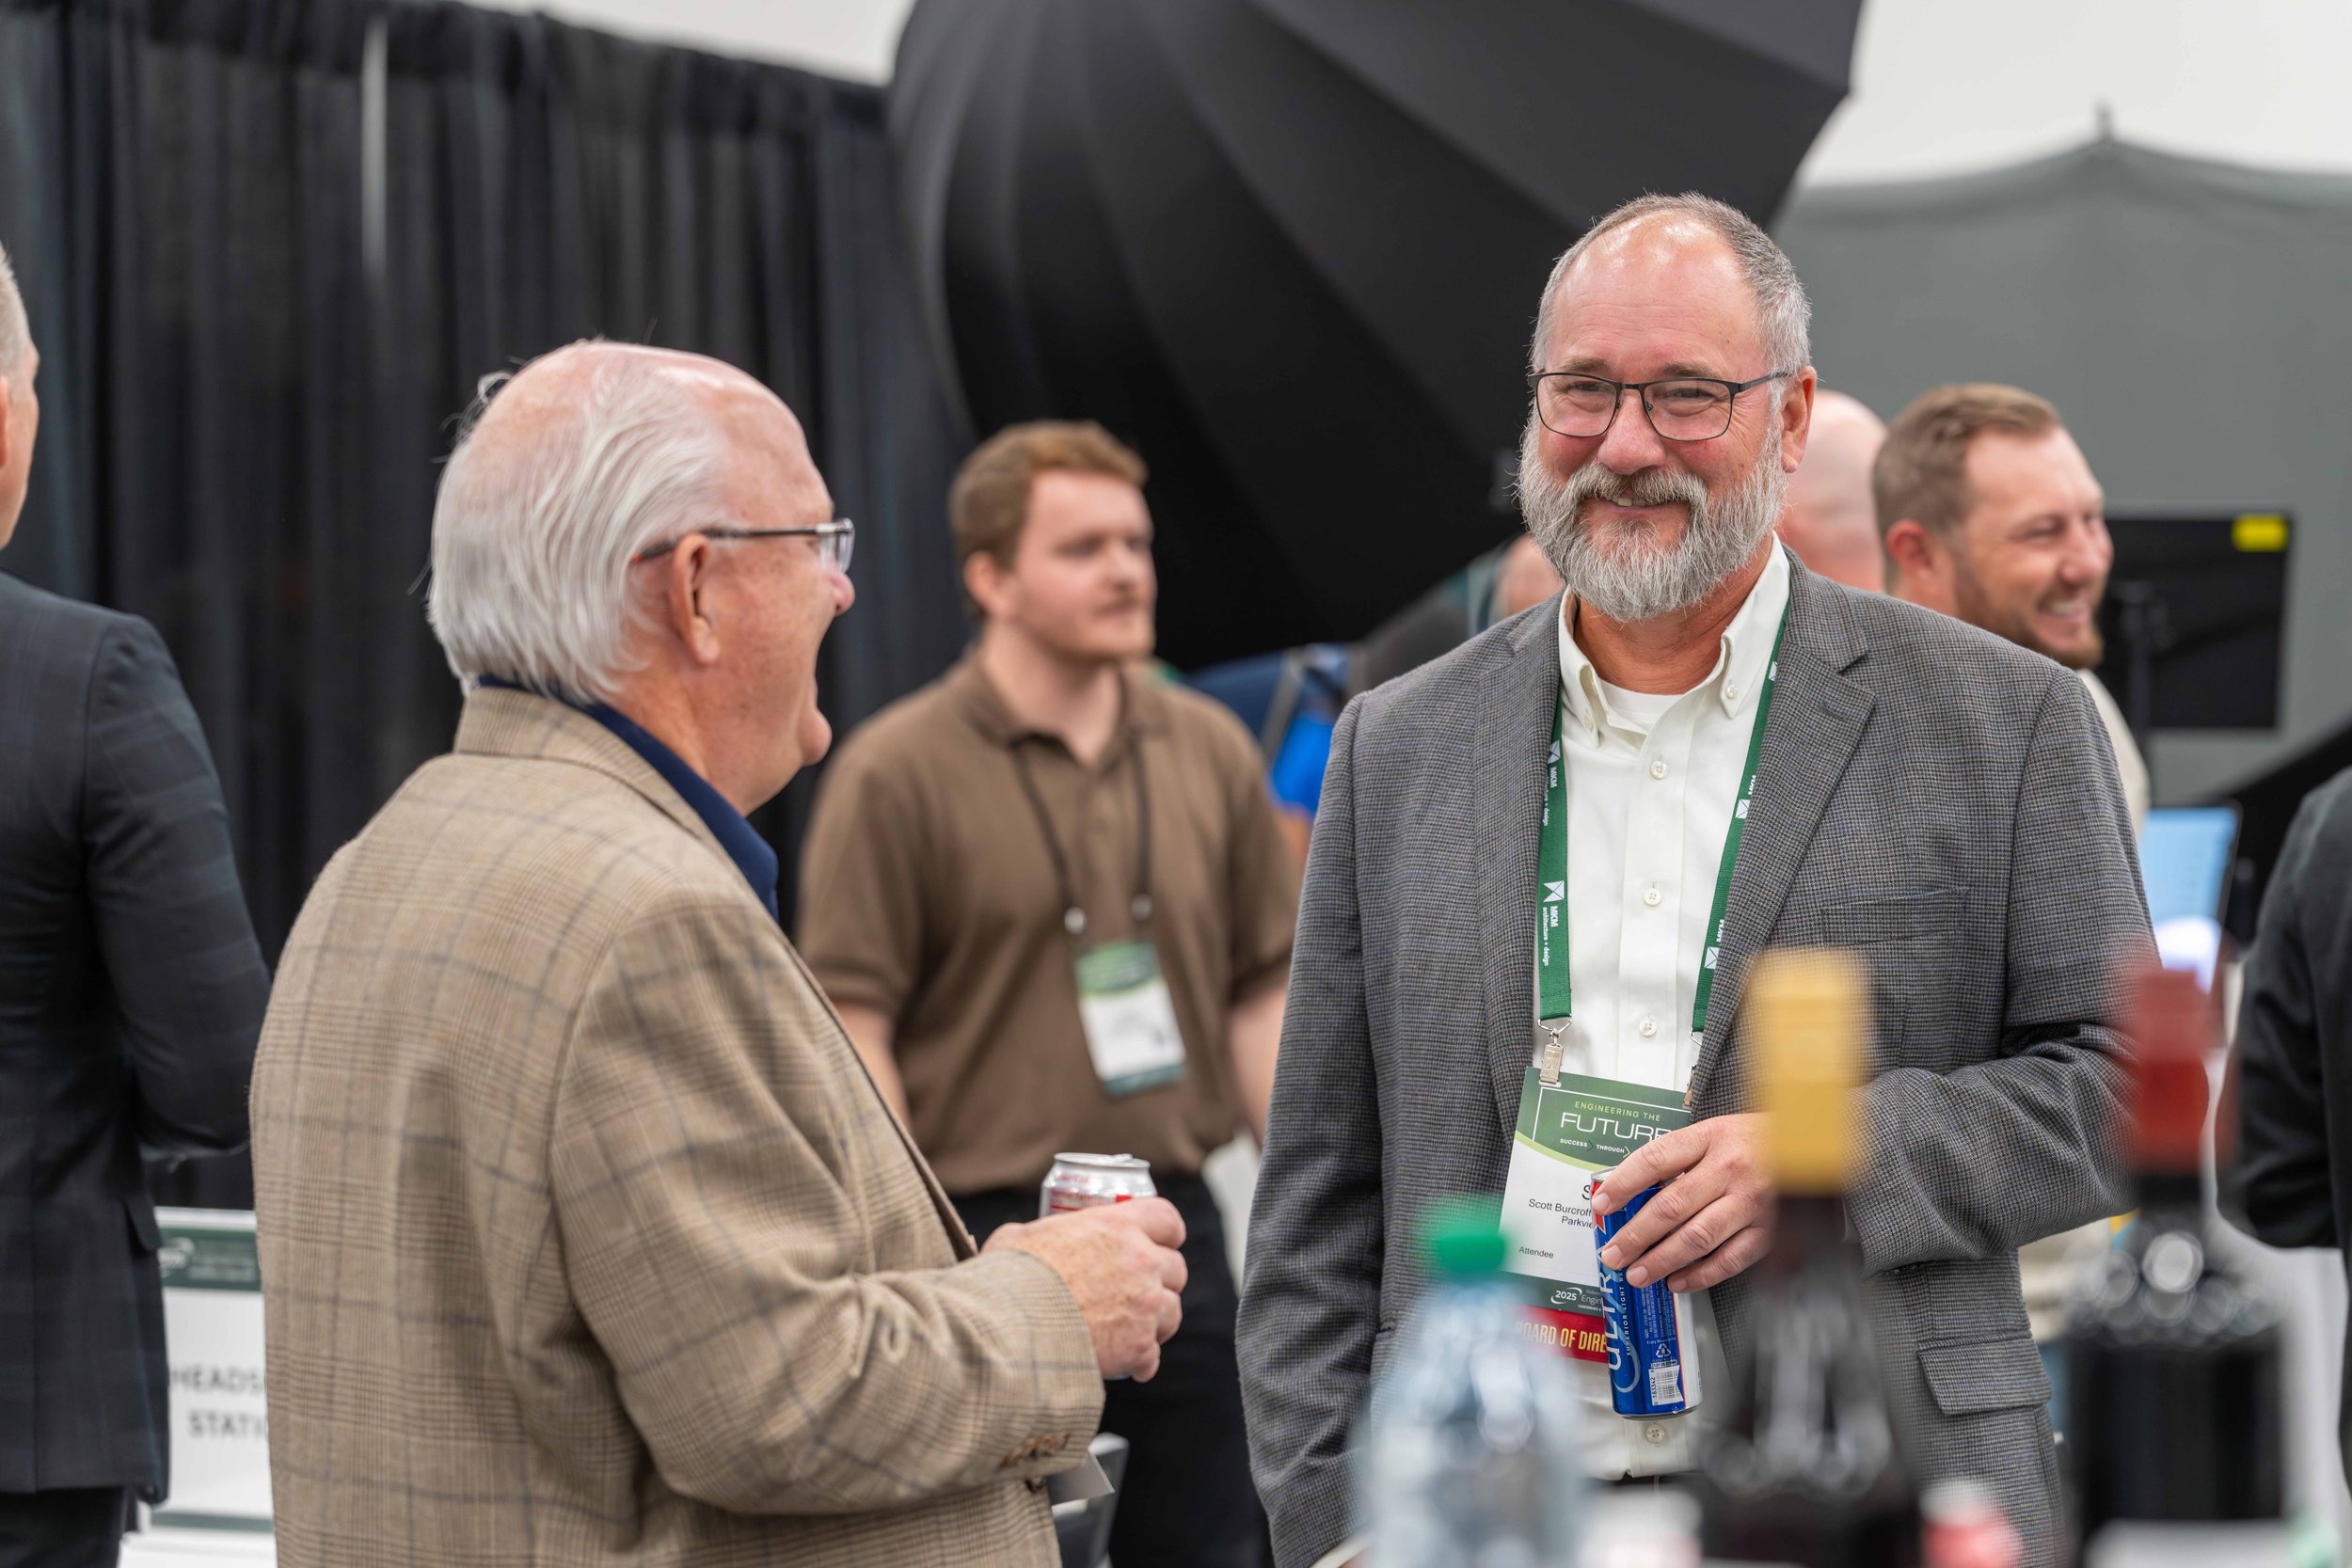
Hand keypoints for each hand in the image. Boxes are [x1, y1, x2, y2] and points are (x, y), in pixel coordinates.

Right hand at [986, 1198, 1187, 1379]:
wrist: (1009, 1329)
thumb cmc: (1009, 1279)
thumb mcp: (1018, 1238)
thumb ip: (1039, 1234)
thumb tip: (1027, 1242)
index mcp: (1117, 1226)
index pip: (1168, 1220)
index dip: (1166, 1234)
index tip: (1160, 1244)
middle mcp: (1141, 1261)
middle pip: (1176, 1269)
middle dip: (1160, 1282)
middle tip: (1137, 1294)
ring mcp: (1145, 1305)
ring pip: (1171, 1313)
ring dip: (1155, 1322)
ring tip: (1129, 1332)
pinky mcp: (1139, 1347)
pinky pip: (1152, 1357)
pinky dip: (1139, 1362)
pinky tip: (1122, 1365)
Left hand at [1588, 1113, 1773, 1292]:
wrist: (1812, 1145)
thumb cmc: (1755, 1140)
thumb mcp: (1715, 1132)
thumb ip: (1677, 1159)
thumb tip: (1630, 1193)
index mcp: (1711, 1137)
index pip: (1655, 1159)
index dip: (1622, 1183)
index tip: (1600, 1204)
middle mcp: (1731, 1168)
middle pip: (1671, 1206)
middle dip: (1635, 1235)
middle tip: (1613, 1254)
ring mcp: (1753, 1201)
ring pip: (1697, 1237)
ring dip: (1662, 1260)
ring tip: (1638, 1273)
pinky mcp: (1771, 1229)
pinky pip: (1731, 1258)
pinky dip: (1701, 1275)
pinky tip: (1678, 1281)